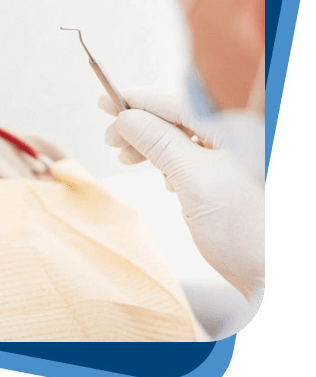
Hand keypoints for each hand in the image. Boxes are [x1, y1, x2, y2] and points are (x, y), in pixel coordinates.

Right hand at [99, 87, 263, 303]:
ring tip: (127, 158)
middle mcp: (238, 133)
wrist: (271, 276)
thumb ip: (159, 143)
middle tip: (111, 139)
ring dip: (151, 143)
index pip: (176, 101)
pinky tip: (160, 174)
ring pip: (182, 134)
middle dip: (141, 125)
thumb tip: (127, 118)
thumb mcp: (194, 181)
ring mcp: (236, 154)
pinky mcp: (231, 173)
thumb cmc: (245, 232)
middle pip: (178, 116)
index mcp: (235, 126)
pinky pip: (193, 153)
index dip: (136, 100)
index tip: (105, 103)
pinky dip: (169, 159)